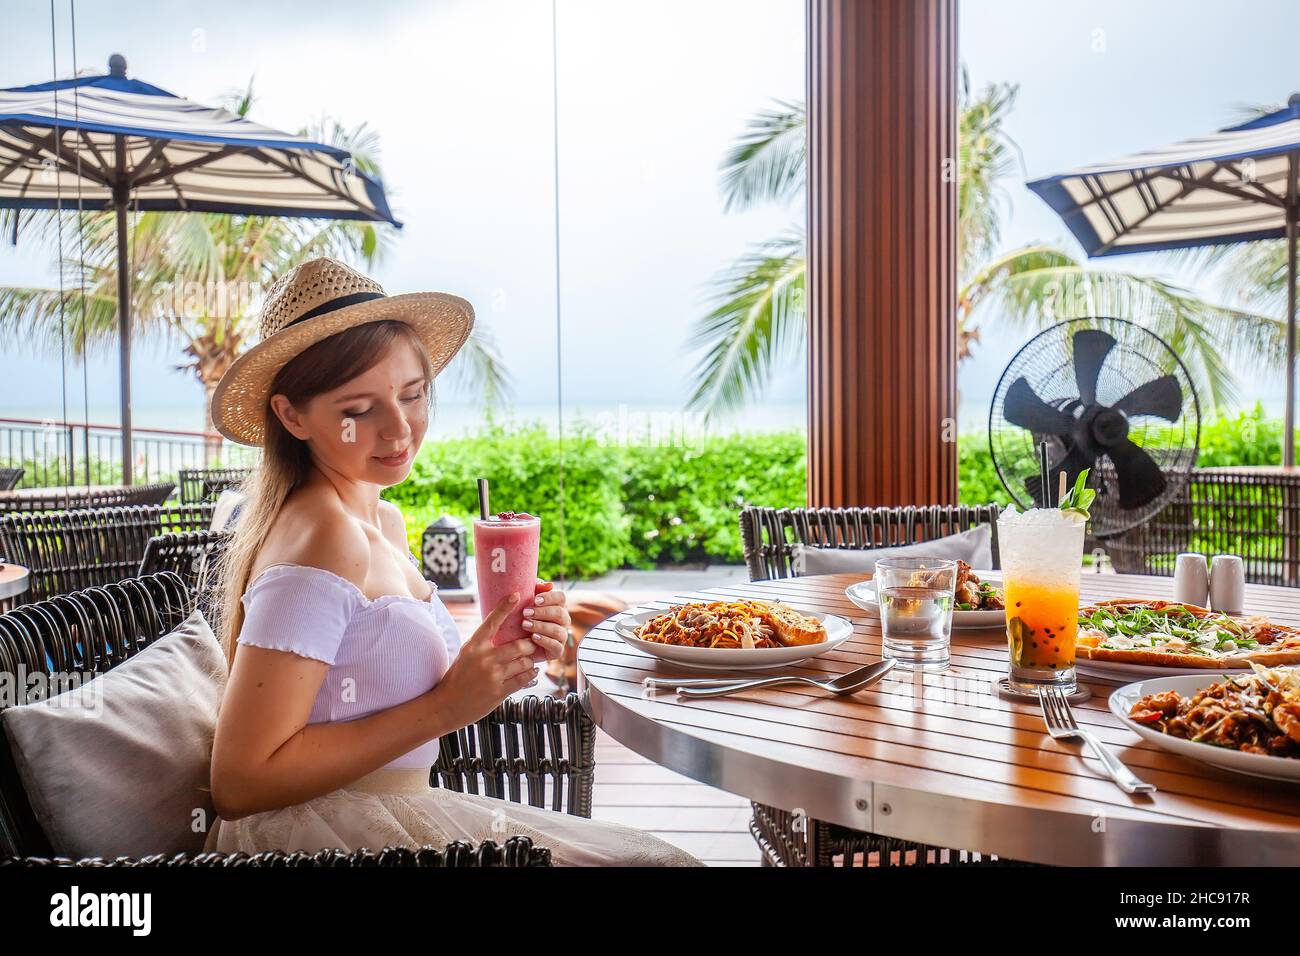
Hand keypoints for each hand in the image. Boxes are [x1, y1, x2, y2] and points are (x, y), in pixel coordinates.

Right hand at [434, 592, 539, 727]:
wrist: (446, 705)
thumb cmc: (457, 678)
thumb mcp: (466, 655)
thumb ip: (482, 644)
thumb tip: (501, 631)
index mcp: (474, 646)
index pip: (492, 621)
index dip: (505, 607)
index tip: (516, 595)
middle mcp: (484, 658)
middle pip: (519, 645)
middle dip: (529, 644)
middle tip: (531, 644)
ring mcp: (493, 675)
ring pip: (524, 662)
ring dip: (529, 661)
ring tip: (529, 660)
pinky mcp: (499, 692)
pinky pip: (523, 679)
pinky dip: (530, 674)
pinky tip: (530, 671)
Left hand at [521, 579, 570, 663]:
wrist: (517, 644)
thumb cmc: (523, 618)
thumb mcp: (526, 602)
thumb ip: (536, 590)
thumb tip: (549, 585)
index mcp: (558, 606)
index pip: (561, 597)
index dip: (549, 597)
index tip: (535, 600)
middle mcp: (563, 620)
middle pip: (559, 613)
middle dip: (542, 612)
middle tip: (525, 613)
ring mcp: (561, 636)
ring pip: (557, 630)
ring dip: (540, 626)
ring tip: (525, 625)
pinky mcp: (557, 650)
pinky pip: (556, 646)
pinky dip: (544, 641)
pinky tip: (533, 637)